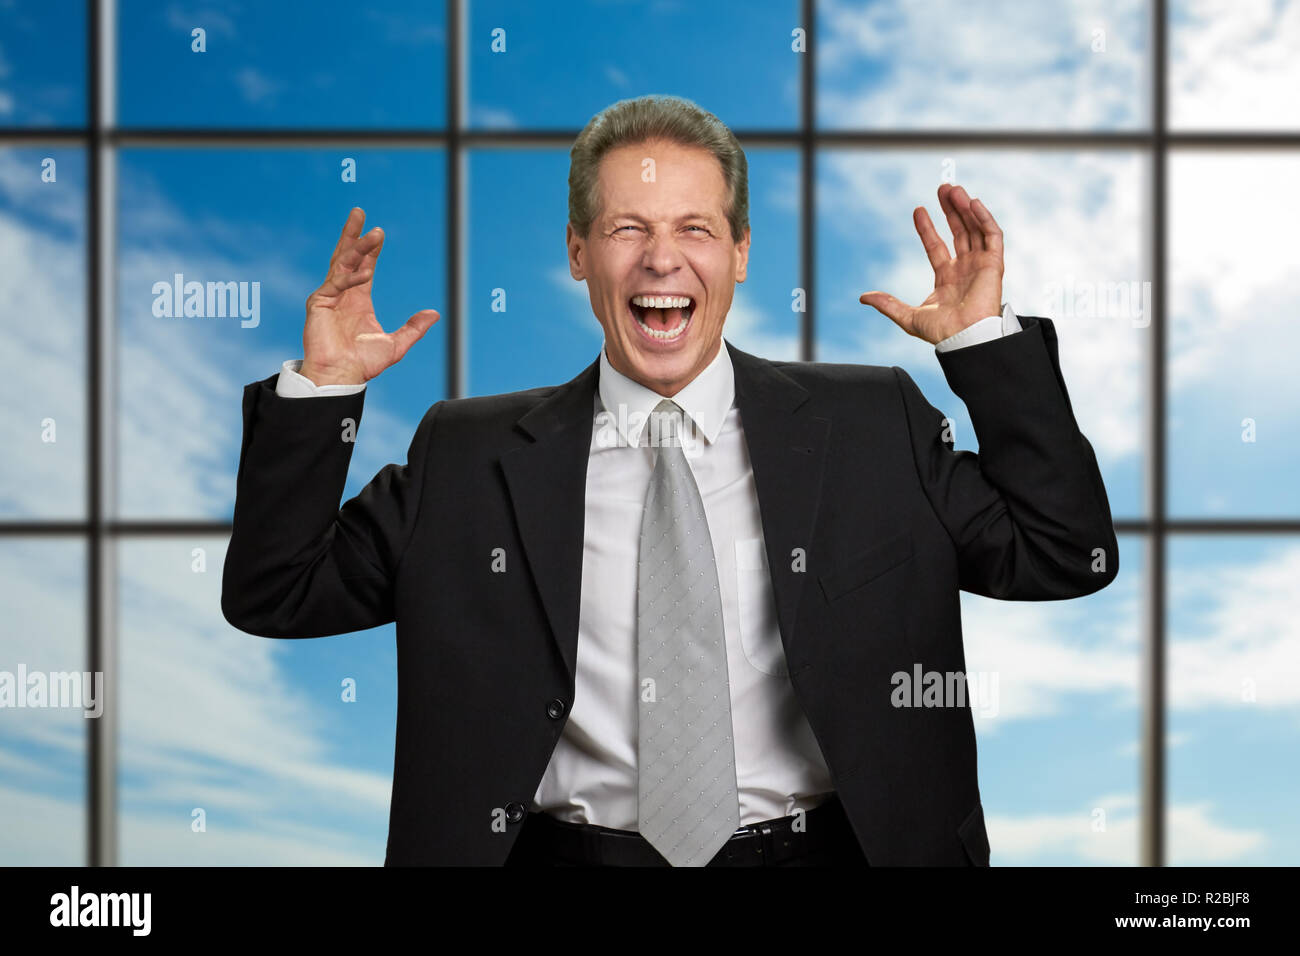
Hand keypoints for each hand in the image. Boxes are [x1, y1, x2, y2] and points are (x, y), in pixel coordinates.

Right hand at [300, 207, 439, 385]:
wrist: (342, 377)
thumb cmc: (363, 364)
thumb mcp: (396, 344)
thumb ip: (414, 328)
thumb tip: (435, 313)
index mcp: (358, 300)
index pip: (364, 266)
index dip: (371, 249)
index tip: (379, 232)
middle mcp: (342, 294)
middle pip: (347, 256)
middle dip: (354, 234)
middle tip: (360, 213)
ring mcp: (328, 296)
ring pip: (342, 263)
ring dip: (357, 246)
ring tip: (373, 233)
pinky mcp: (318, 303)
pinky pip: (336, 283)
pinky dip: (351, 277)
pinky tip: (367, 273)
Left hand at [859, 183, 1003, 345]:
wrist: (963, 338)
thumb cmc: (941, 333)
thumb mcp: (907, 316)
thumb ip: (887, 305)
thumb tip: (864, 297)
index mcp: (947, 278)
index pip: (936, 246)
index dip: (927, 228)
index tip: (918, 209)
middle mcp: (965, 269)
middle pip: (959, 231)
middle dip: (951, 209)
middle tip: (943, 188)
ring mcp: (980, 265)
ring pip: (975, 229)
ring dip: (966, 208)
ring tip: (954, 189)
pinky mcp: (994, 265)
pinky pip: (993, 236)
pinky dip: (984, 218)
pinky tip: (973, 203)